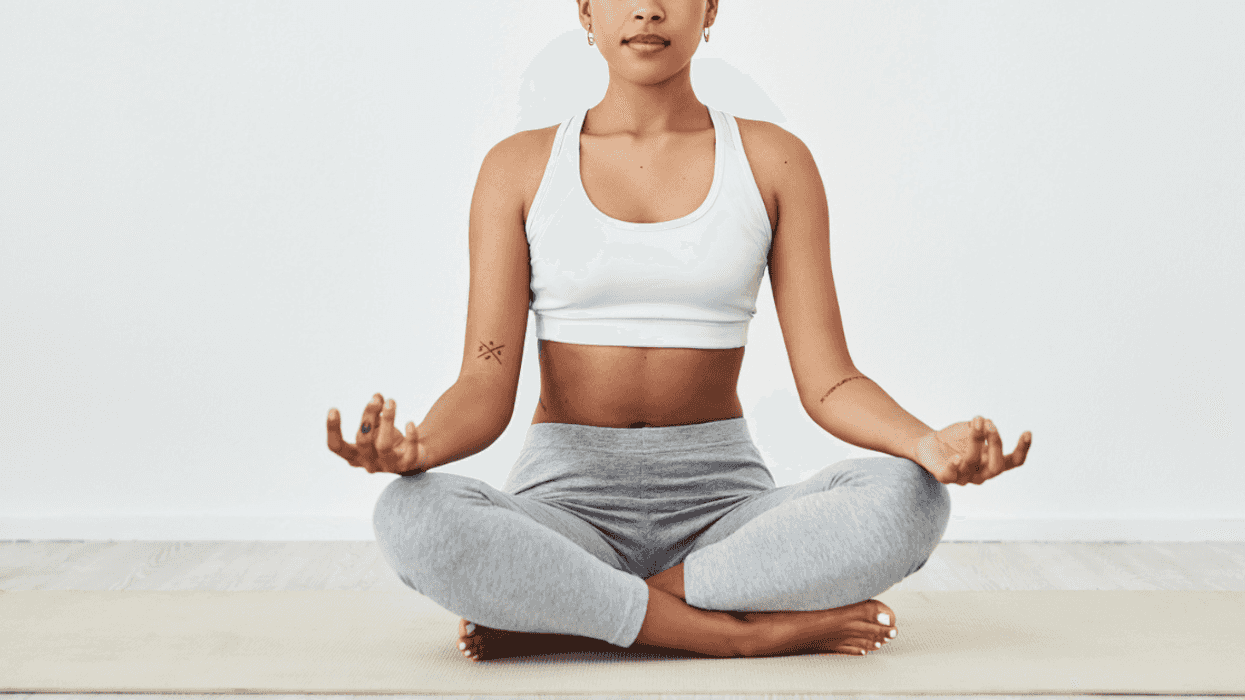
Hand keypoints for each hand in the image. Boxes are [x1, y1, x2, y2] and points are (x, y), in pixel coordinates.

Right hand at [327, 393, 426, 474]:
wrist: (412, 459)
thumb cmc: (387, 439)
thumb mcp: (377, 425)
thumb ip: (375, 412)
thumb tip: (377, 396)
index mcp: (354, 455)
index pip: (336, 447)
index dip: (332, 430)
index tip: (334, 409)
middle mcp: (369, 463)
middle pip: (363, 441)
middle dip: (367, 417)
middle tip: (375, 400)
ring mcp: (387, 466)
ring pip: (384, 446)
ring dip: (387, 421)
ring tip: (391, 402)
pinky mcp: (407, 465)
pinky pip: (409, 452)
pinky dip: (410, 437)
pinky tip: (410, 423)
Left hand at [914, 416, 1031, 485]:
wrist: (930, 444)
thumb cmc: (956, 438)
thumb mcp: (971, 428)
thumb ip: (981, 427)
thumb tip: (987, 423)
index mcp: (992, 462)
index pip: (1014, 462)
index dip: (1023, 450)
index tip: (1027, 432)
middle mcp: (981, 473)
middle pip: (996, 466)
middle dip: (996, 445)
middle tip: (991, 425)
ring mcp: (964, 477)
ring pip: (972, 463)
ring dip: (975, 442)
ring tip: (975, 423)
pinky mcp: (945, 477)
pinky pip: (950, 475)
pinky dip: (954, 466)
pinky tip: (957, 457)